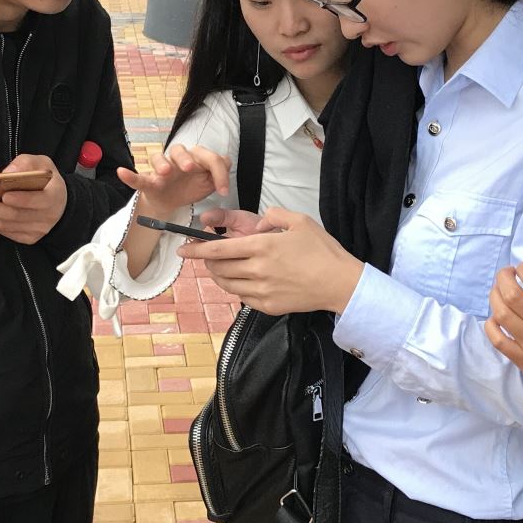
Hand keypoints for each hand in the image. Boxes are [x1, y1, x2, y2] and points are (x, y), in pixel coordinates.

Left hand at [0, 153, 66, 244]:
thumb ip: (25, 164)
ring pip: (6, 225)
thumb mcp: (41, 163)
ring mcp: (37, 230)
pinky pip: (5, 232)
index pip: (39, 200)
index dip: (22, 199)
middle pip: (15, 215)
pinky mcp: (28, 238)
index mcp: (54, 196)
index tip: (4, 195)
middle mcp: (47, 217)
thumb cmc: (46, 180)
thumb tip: (6, 174)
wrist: (58, 203)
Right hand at [121, 144, 231, 220]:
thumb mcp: (208, 183)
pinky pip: (138, 177)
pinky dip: (130, 175)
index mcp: (195, 159)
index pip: (208, 157)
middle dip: (185, 158)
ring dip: (162, 163)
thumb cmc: (190, 188)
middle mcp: (177, 160)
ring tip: (165, 171)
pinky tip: (122, 172)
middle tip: (190, 168)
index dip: (218, 172)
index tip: (223, 191)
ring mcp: (161, 170)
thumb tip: (227, 160)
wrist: (172, 204)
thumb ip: (218, 172)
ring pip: (158, 158)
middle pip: (180, 150)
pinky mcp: (149, 182)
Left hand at [178, 208, 362, 314]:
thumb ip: (273, 216)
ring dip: (219, 275)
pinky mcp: (268, 306)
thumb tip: (257, 223)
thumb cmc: (322, 250)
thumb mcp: (300, 221)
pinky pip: (242, 297)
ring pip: (227, 284)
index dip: (196, 249)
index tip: (183, 249)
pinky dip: (236, 288)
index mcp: (263, 246)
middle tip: (208, 256)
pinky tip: (244, 280)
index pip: (218, 249)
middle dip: (207, 262)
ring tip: (223, 268)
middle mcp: (258, 270)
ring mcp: (262, 291)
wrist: (340, 284)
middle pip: (218, 268)